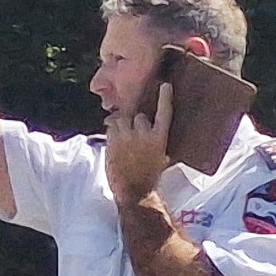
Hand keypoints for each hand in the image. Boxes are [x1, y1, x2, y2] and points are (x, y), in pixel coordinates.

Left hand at [105, 79, 173, 202]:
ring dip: (121, 125)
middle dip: (135, 123)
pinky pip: (110, 128)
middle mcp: (145, 134)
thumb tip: (145, 126)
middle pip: (139, 116)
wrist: (135, 191)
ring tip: (123, 140)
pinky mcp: (113, 142)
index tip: (165, 85)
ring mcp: (128, 137)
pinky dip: (111, 131)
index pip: (165, 112)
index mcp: (161, 137)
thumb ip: (153, 138)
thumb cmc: (149, 176)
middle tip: (133, 137)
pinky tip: (113, 139)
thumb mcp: (160, 155)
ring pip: (122, 119)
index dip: (165, 98)